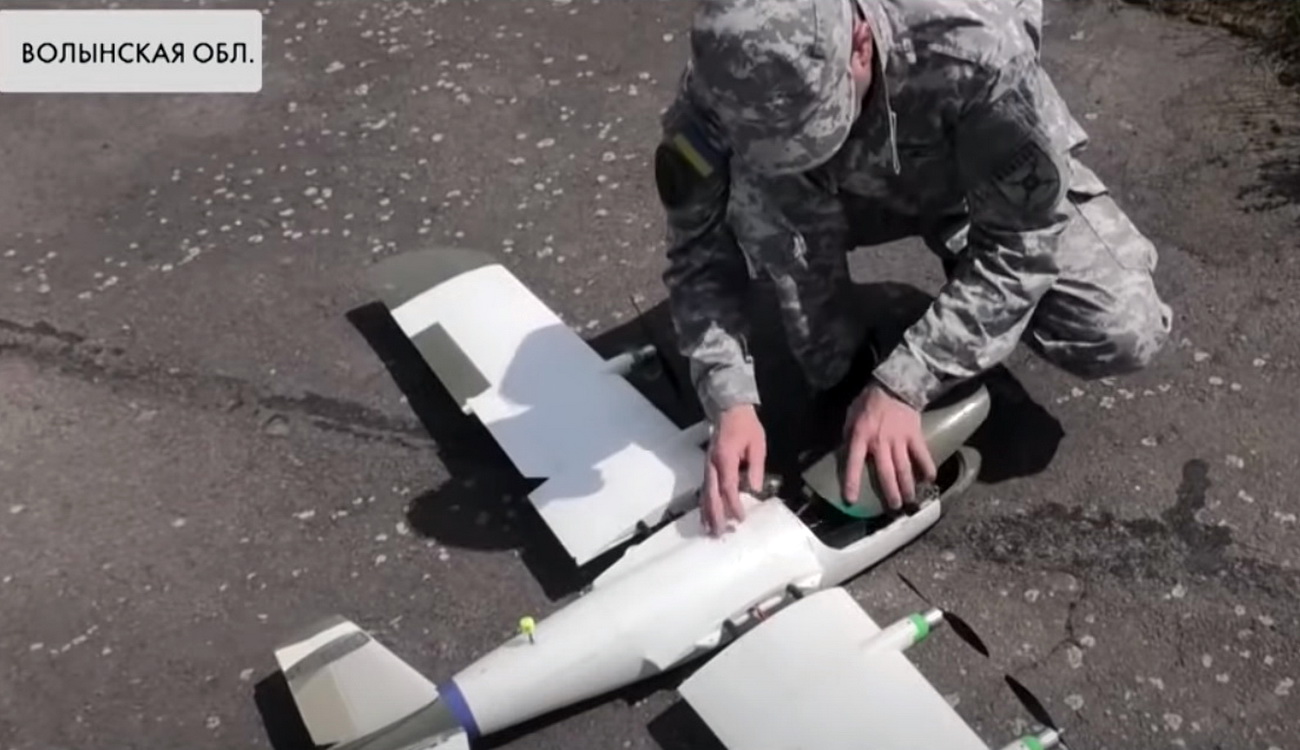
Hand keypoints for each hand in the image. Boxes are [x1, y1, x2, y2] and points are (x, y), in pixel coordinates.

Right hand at [702, 404, 765, 535]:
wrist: (729, 410)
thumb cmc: (746, 426)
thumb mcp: (757, 445)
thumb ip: (756, 467)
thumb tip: (754, 489)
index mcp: (725, 459)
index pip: (729, 487)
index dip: (734, 505)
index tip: (741, 519)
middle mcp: (712, 465)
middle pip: (712, 495)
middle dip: (716, 515)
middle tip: (720, 533)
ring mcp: (707, 467)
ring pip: (705, 494)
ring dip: (708, 513)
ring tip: (710, 531)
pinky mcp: (707, 468)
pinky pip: (704, 489)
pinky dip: (704, 504)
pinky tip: (705, 516)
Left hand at [842, 383, 935, 509]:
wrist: (893, 384)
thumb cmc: (868, 402)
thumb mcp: (850, 417)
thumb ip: (849, 436)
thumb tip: (847, 455)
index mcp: (861, 436)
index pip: (853, 463)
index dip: (852, 482)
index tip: (851, 500)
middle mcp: (880, 441)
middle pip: (885, 472)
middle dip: (890, 493)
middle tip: (894, 508)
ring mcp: (899, 439)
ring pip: (904, 468)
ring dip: (907, 487)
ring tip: (910, 501)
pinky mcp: (915, 435)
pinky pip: (922, 454)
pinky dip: (927, 467)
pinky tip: (930, 479)